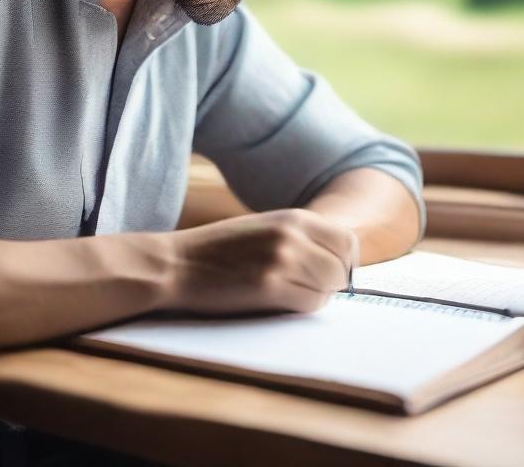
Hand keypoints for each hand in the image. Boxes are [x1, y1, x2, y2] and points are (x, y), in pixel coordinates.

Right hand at [159, 207, 358, 315]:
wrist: (177, 264)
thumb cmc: (218, 249)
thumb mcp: (264, 227)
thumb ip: (298, 237)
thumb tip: (336, 260)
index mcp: (293, 217)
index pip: (347, 242)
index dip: (344, 262)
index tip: (332, 273)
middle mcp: (292, 235)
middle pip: (342, 268)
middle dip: (332, 282)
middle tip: (309, 288)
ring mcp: (282, 260)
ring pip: (328, 288)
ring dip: (315, 296)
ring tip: (289, 294)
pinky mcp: (269, 286)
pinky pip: (309, 304)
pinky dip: (301, 307)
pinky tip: (278, 301)